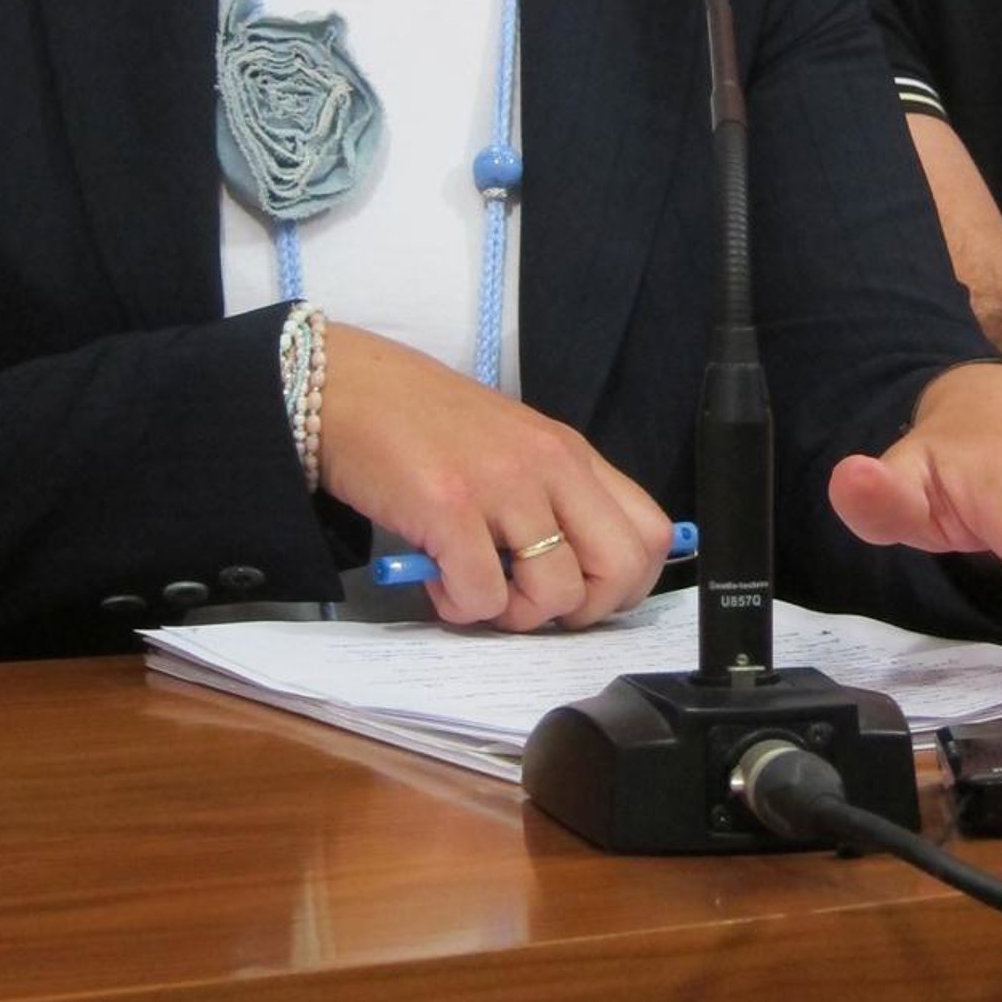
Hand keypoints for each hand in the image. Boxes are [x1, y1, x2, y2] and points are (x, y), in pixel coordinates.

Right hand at [317, 324, 674, 628]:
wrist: (351, 388)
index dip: (627, 585)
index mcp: (572, 453)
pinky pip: (482, 596)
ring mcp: (502, 484)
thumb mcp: (514, 448)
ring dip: (511, 613)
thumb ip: (554, 498)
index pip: (650, 532)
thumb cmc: (427, 425)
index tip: (582, 596)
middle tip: (530, 604)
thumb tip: (583, 574)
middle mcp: (550, 465)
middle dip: (580, 611)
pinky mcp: (449, 507)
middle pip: (619, 569)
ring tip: (471, 586)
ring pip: (554, 592)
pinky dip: (459, 607)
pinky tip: (436, 578)